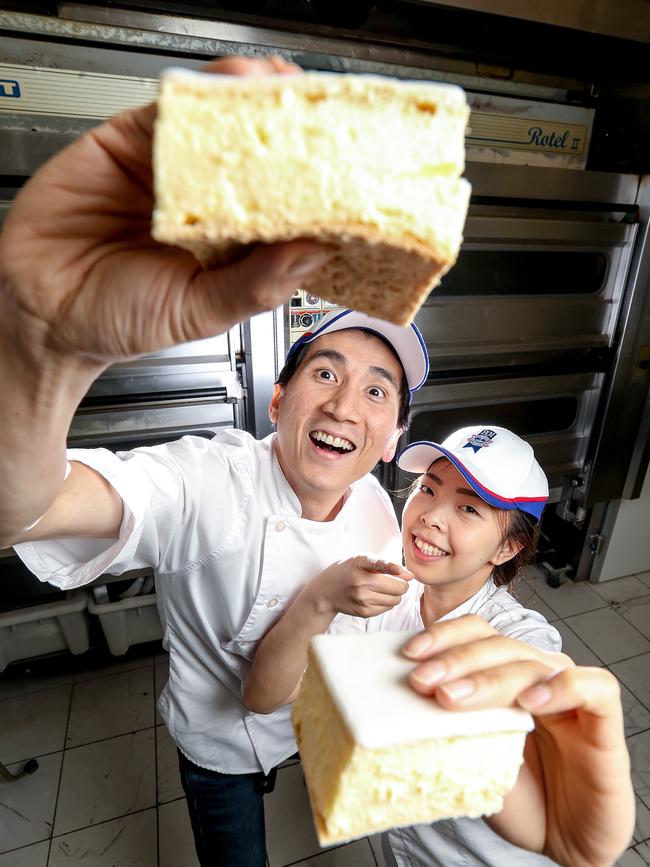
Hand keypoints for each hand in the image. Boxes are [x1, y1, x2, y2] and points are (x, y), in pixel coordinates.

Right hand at [0, 56, 333, 364]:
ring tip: (287, 92)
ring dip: (259, 100)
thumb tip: (316, 252)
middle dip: (299, 130)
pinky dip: (205, 93)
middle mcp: (213, 202)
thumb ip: (256, 284)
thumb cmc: (120, 320)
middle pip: (267, 154)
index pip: (295, 205)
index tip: (357, 173)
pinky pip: (173, 107)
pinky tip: (233, 89)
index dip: (326, 186)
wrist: (40, 311)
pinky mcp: (133, 140)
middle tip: (329, 115)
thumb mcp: (199, 313)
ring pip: (226, 122)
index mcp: (240, 245)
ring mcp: (176, 168)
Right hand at [306, 555, 413, 617]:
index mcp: (359, 563)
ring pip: (396, 600)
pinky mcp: (364, 612)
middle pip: (398, 587)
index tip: (398, 569)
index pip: (378, 564)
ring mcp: (362, 599)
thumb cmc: (348, 571)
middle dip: (401, 584)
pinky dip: (387, 602)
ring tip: (382, 589)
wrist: (325, 592)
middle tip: (392, 581)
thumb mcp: (363, 560)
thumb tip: (411, 576)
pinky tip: (375, 596)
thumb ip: (387, 565)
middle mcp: (360, 582)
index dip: (391, 566)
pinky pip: (388, 608)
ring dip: (395, 594)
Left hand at [402, 615, 633, 866]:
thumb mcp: (472, 760)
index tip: (408, 655)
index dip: (444, 636)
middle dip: (455, 659)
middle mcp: (537, 676)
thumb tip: (400, 710)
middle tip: (422, 680)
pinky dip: (561, 687)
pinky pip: (592, 687)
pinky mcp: (604, 719)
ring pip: (532, 663)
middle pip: (497, 644)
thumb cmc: (521, 798)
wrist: (566, 840)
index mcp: (505, 676)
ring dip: (488, 677)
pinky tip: (531, 702)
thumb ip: (449, 729)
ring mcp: (571, 694)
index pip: (475, 634)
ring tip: (452, 698)